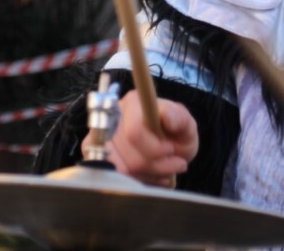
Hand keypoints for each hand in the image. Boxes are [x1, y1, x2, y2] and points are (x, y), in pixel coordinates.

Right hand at [82, 90, 198, 187]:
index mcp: (133, 103)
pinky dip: (141, 181)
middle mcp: (113, 118)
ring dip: (151, 174)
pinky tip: (155, 175)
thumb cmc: (175, 133)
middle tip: (176, 162)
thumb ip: (180, 118)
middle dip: (157, 165)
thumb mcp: (186, 125)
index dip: (155, 148)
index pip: (134, 132)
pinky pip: (118, 178)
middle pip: (130, 156)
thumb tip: (167, 116)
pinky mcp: (98, 155)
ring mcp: (102, 138)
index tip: (171, 149)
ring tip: (167, 169)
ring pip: (123, 170)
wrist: (168, 147)